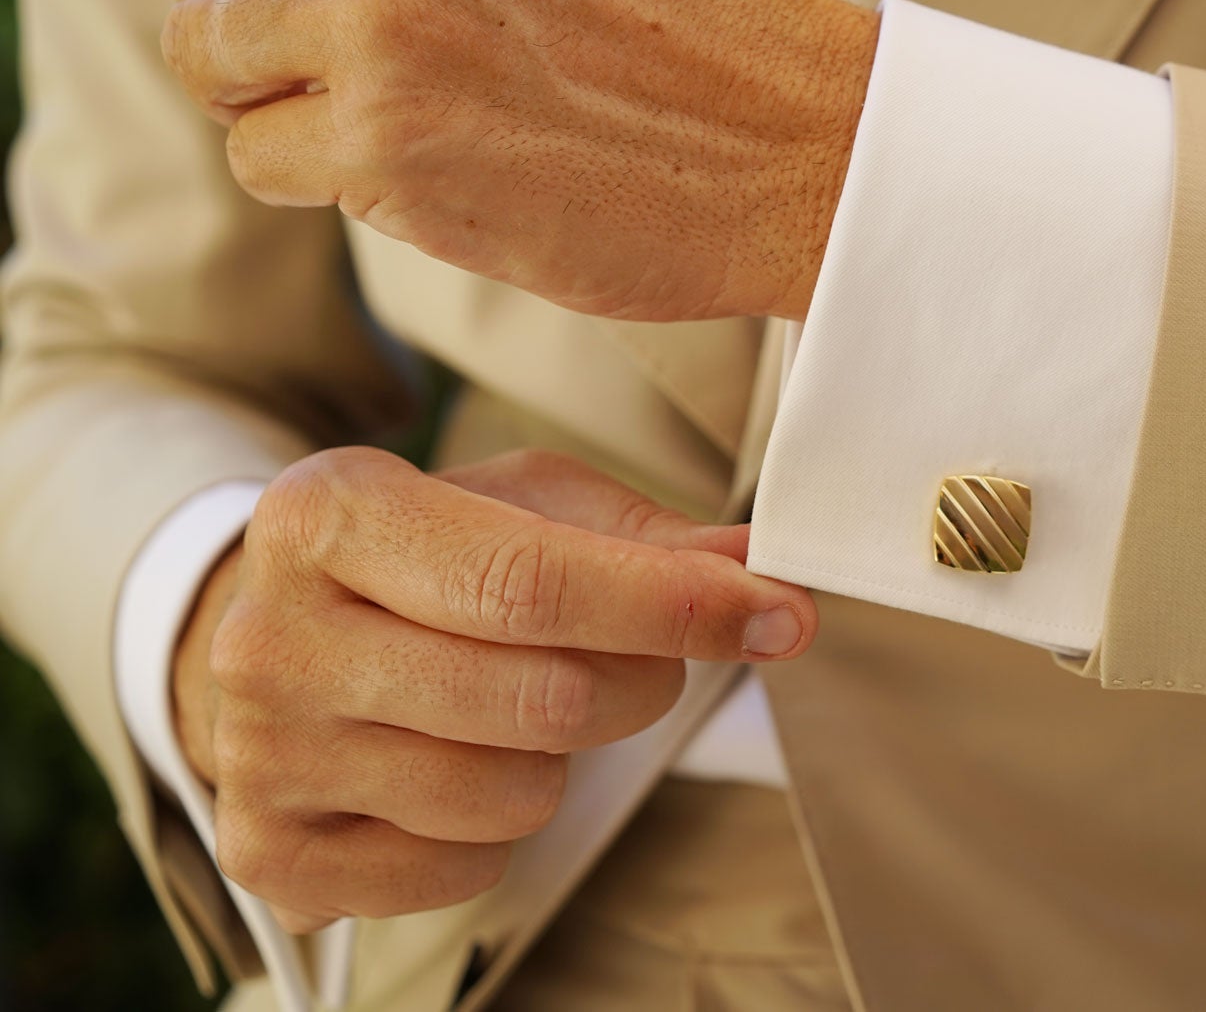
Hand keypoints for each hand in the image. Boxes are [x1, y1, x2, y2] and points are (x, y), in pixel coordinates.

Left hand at [161, 0, 878, 322]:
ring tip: (382, 119)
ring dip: (276, 101)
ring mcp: (376, 23)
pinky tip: (413, 169)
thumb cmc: (689, 30)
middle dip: (254, 24)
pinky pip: (258, 157)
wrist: (796, 144)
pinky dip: (316, 176)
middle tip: (344, 71)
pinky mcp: (384, 145)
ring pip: (211, 56)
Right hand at [169, 447, 812, 930]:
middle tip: (643, 661)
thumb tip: (761, 570)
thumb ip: (646, 536)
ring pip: (509, 793)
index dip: (671, 606)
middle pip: (539, 696)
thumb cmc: (426, 558)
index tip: (775, 613)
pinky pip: (459, 870)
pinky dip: (494, 832)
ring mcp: (261, 751)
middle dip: (639, 683)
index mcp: (331, 513)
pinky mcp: (268, 852)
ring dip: (561, 761)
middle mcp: (271, 633)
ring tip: (521, 708)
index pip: (529, 581)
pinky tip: (458, 768)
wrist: (282, 634)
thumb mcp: (524, 504)